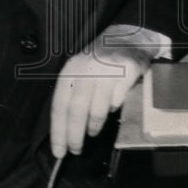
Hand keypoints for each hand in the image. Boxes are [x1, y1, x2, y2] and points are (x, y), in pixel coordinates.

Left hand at [50, 33, 152, 157]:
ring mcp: (107, 69)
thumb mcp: (81, 72)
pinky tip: (113, 107)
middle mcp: (87, 68)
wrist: (129, 37)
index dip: (58, 131)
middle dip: (74, 135)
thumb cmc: (101, 61)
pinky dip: (114, 109)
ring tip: (93, 131)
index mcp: (71, 69)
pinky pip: (118, 100)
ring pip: (97, 109)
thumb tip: (66, 130)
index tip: (59, 150)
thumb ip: (73, 95)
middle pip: (76, 109)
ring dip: (94, 125)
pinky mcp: (127, 72)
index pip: (60, 105)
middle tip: (76, 150)